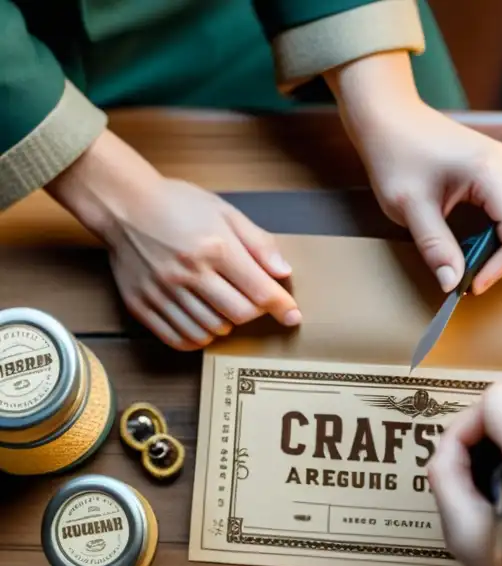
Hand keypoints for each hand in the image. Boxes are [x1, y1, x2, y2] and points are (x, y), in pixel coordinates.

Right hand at [47, 130, 300, 350]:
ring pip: (211, 330)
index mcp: (214, 248)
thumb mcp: (225, 212)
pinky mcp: (141, 305)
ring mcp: (162, 292)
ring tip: (223, 306)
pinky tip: (203, 323)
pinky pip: (179, 339)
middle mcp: (188, 273)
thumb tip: (284, 273)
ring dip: (226, 324)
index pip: (260, 291)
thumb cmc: (177, 204)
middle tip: (250, 301)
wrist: (122, 204)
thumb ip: (258, 243)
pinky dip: (198, 338)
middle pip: (238, 315)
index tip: (293, 316)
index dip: (282, 307)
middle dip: (253, 313)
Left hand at [327, 53, 501, 294]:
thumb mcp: (409, 207)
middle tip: (475, 276)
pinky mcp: (498, 167)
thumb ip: (435, 247)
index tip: (472, 285)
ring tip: (476, 258)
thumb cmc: (395, 153)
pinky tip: (475, 239)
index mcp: (489, 171)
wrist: (387, 115)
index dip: (500, 265)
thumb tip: (452, 284)